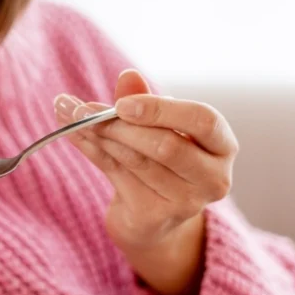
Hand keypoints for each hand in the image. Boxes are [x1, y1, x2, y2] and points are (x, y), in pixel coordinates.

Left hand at [54, 70, 238, 294]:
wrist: (153, 218)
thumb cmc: (161, 161)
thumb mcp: (161, 128)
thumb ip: (147, 102)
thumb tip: (128, 76)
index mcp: (223, 147)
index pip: (203, 121)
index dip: (161, 110)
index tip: (121, 104)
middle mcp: (213, 178)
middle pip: (165, 146)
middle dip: (120, 125)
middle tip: (82, 110)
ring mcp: (185, 202)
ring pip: (137, 161)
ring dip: (100, 135)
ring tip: (72, 116)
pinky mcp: (154, 216)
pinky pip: (117, 175)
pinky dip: (92, 152)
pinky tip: (74, 135)